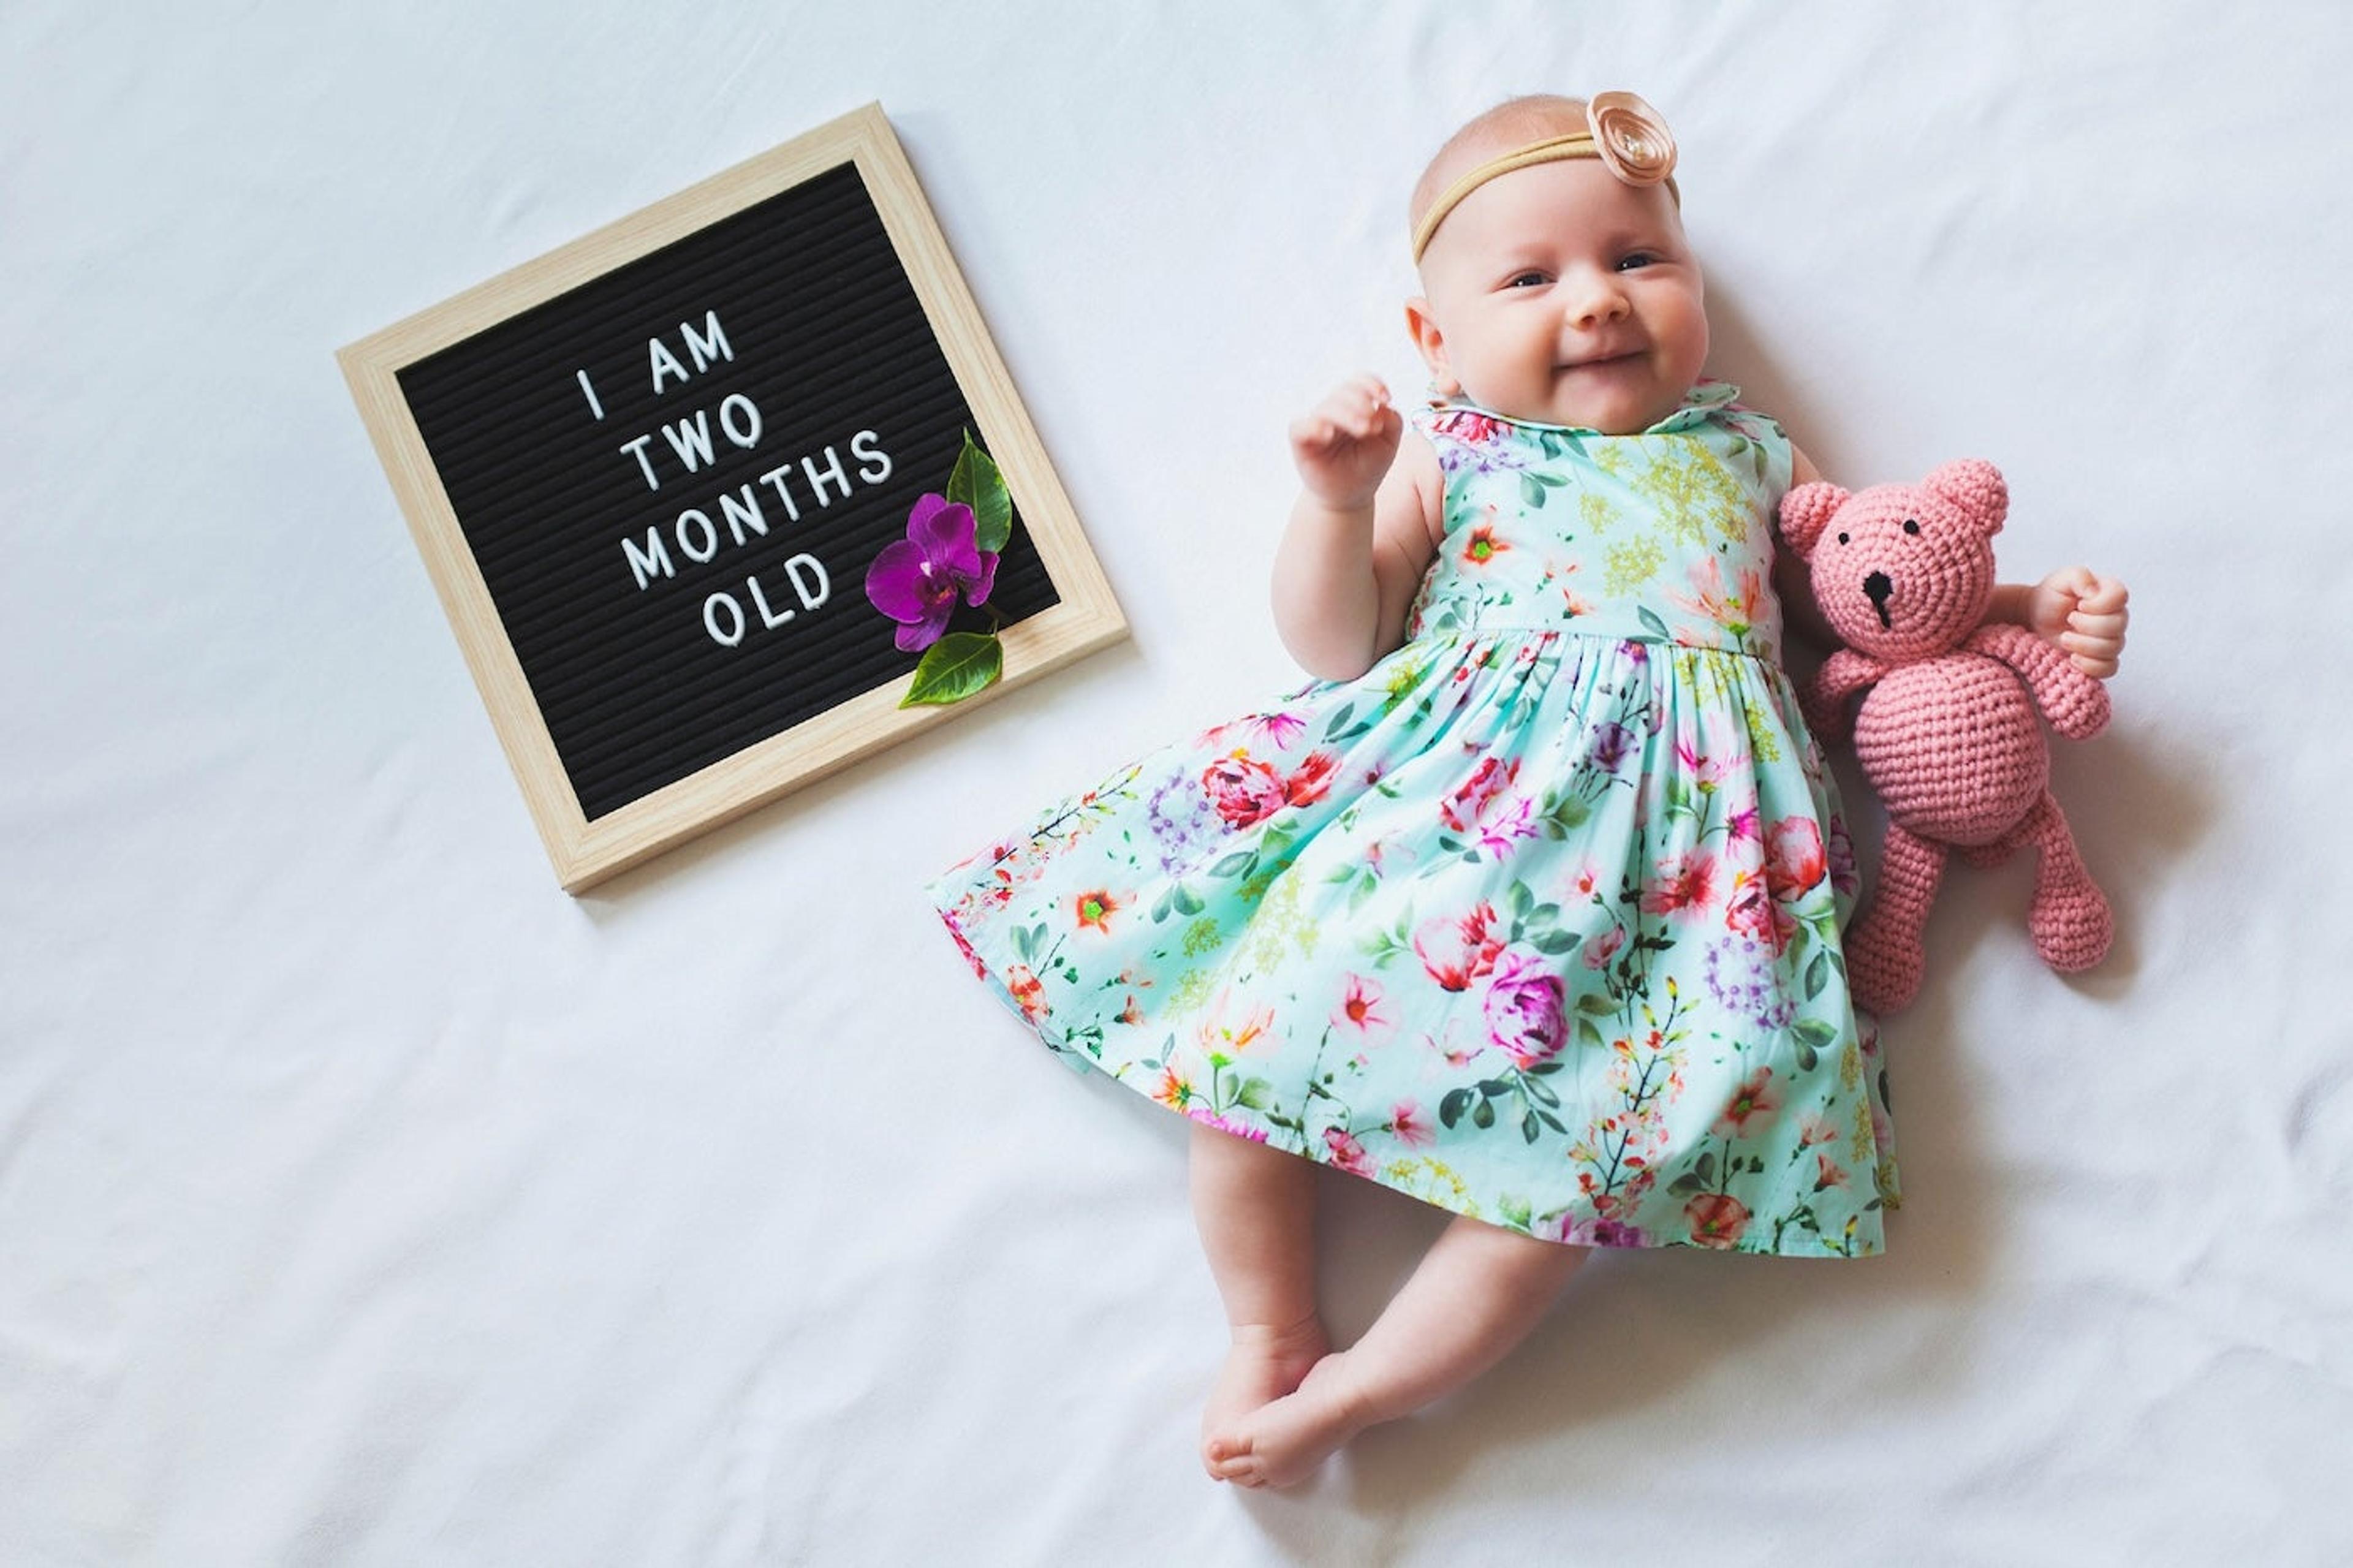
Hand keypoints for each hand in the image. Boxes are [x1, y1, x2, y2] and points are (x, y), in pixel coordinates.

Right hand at [1289, 375, 1401, 509]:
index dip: (1371, 384)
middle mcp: (1333, 411)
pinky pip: (1299, 426)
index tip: (1386, 398)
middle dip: (1361, 403)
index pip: (1359, 382)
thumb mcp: (1388, 443)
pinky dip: (1312, 426)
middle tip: (1373, 426)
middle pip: (1343, 391)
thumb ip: (1393, 421)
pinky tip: (1327, 434)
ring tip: (1363, 430)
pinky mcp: (1301, 441)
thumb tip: (1383, 406)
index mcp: (1354, 406)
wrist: (1350, 495)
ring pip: (1326, 407)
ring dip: (1346, 414)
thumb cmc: (1367, 466)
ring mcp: (1316, 424)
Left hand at [2026, 567, 2129, 678]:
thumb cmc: (2050, 596)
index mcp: (2110, 593)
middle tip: (2068, 620)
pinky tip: (2072, 658)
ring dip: (2083, 645)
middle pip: (2117, 626)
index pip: (2121, 597)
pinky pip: (2109, 668)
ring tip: (2064, 637)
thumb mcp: (2061, 579)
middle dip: (2087, 625)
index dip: (2099, 604)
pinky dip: (2090, 666)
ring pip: (2112, 648)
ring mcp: (2111, 639)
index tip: (2079, 604)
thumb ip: (2080, 577)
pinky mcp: (2102, 659)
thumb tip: (2094, 591)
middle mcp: (2116, 616)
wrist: (2035, 618)